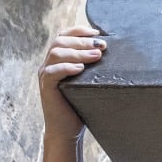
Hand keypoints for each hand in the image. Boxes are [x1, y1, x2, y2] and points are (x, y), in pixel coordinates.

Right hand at [39, 26, 104, 143]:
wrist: (66, 130)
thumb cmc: (80, 105)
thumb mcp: (88, 83)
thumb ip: (93, 69)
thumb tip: (116, 57)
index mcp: (58, 60)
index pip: (63, 36)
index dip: (79, 31)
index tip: (97, 32)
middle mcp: (49, 64)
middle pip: (60, 42)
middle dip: (83, 41)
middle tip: (102, 46)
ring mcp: (46, 76)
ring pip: (56, 54)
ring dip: (78, 52)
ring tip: (96, 56)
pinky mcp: (46, 88)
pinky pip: (52, 72)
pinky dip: (66, 67)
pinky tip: (80, 69)